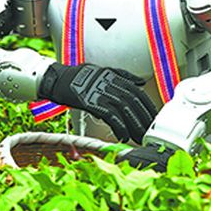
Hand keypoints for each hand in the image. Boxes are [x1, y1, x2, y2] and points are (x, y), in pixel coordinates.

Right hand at [37, 63, 155, 141]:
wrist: (56, 79)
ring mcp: (100, 92)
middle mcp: (109, 82)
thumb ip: (122, 76)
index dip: (147, 106)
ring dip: (133, 126)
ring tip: (138, 138)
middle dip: (143, 118)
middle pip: (133, 102)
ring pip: (123, 110)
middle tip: (148, 132)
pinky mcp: (90, 101)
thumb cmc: (78, 78)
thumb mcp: (102, 72)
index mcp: (114, 76)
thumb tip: (141, 82)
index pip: (137, 92)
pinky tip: (122, 136)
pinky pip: (109, 116)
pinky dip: (118, 127)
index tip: (153, 118)